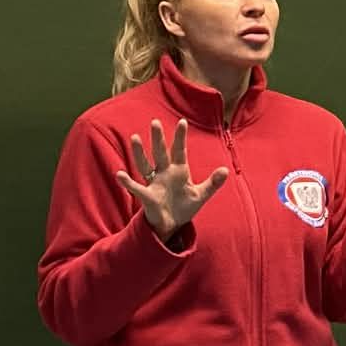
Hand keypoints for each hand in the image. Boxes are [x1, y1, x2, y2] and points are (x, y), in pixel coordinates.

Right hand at [116, 118, 228, 241]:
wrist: (173, 224)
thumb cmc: (184, 207)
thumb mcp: (201, 194)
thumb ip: (213, 182)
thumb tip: (225, 170)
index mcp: (179, 171)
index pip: (179, 150)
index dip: (180, 137)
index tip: (182, 121)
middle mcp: (165, 173)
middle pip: (161, 153)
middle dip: (159, 139)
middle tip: (155, 122)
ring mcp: (154, 183)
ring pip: (145, 164)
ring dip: (140, 152)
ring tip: (135, 137)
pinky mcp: (147, 196)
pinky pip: (136, 188)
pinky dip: (127, 182)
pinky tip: (120, 175)